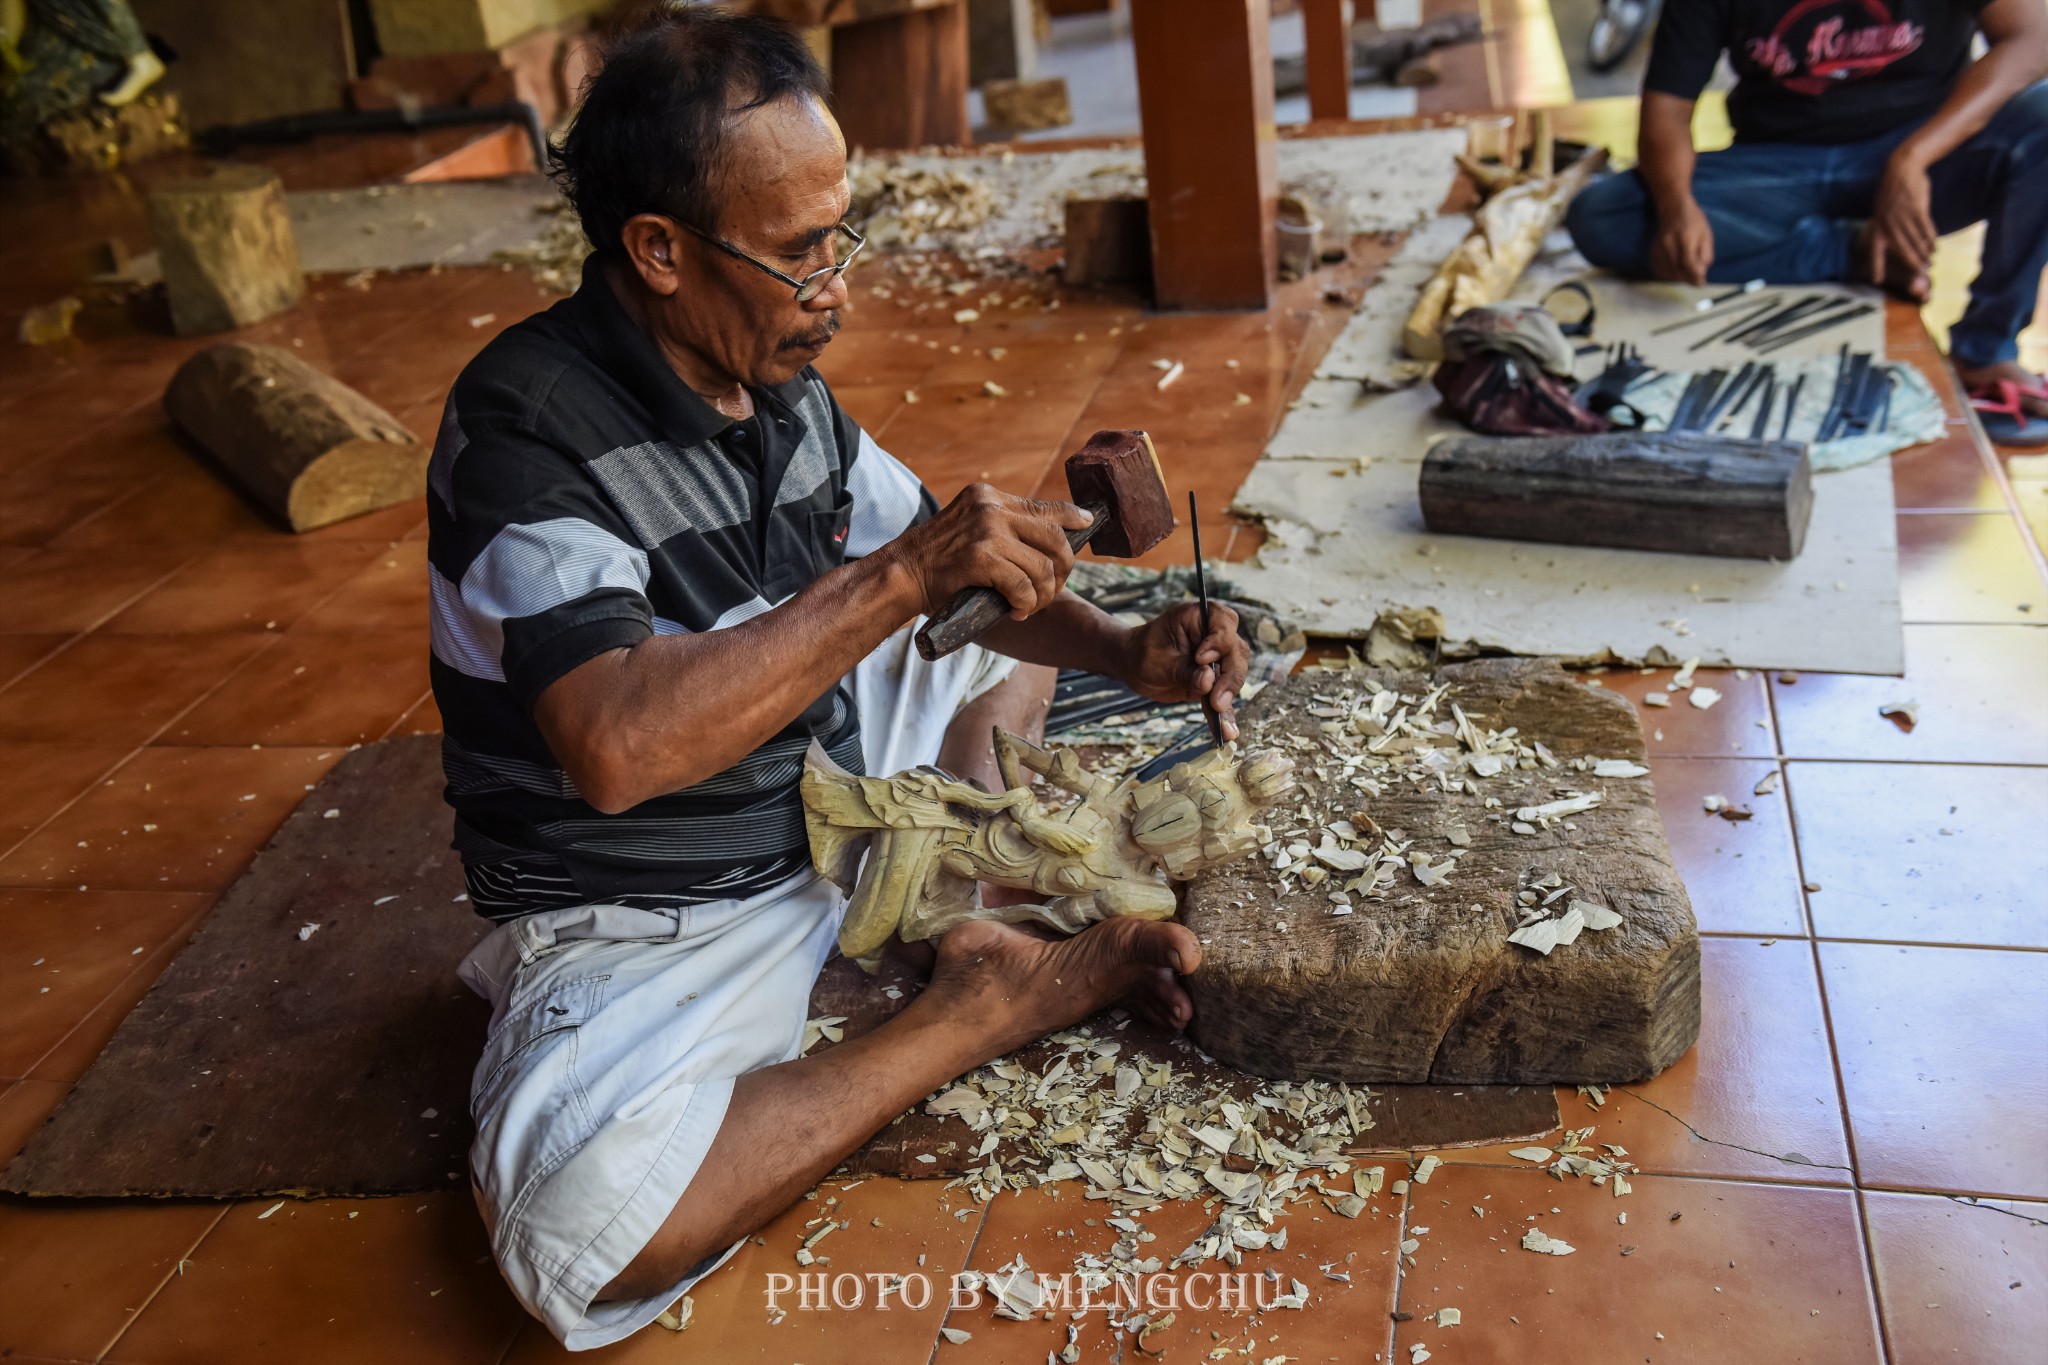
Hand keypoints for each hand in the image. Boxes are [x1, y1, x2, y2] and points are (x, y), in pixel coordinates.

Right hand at [888, 483, 1092, 619]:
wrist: (901, 574)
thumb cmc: (938, 561)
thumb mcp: (970, 530)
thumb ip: (1001, 529)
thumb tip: (1045, 547)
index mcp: (989, 497)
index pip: (1045, 505)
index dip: (1073, 517)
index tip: (1087, 525)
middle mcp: (991, 508)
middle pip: (1054, 537)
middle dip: (1063, 570)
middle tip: (1052, 590)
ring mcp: (987, 531)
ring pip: (1042, 566)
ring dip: (1044, 594)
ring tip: (1031, 607)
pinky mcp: (981, 557)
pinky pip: (1023, 586)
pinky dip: (1026, 604)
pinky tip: (1017, 612)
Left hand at [1121, 602, 1250, 742]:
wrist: (1134, 665)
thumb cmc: (1142, 653)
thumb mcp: (1157, 660)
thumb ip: (1182, 669)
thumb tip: (1208, 681)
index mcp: (1200, 616)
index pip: (1223, 624)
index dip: (1218, 642)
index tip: (1201, 658)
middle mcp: (1215, 634)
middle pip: (1236, 653)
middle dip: (1229, 679)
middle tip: (1217, 702)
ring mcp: (1219, 658)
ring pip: (1235, 675)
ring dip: (1229, 700)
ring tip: (1225, 728)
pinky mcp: (1216, 680)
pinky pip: (1223, 696)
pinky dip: (1224, 715)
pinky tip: (1226, 733)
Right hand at [1650, 196, 1713, 285]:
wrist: (1673, 208)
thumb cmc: (1693, 221)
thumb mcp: (1706, 235)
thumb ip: (1705, 255)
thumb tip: (1701, 273)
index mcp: (1685, 238)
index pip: (1688, 263)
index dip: (1695, 276)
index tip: (1702, 284)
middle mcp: (1669, 244)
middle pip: (1677, 270)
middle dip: (1688, 279)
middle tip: (1697, 281)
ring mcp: (1658, 248)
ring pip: (1668, 272)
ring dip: (1679, 278)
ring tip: (1688, 275)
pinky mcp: (1653, 252)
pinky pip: (1659, 270)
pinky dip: (1668, 275)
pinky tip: (1676, 272)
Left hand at [1869, 152, 1935, 281]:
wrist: (1901, 168)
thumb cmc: (1894, 191)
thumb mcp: (1883, 209)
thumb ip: (1888, 226)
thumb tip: (1897, 241)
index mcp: (1877, 226)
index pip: (1875, 251)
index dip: (1876, 267)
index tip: (1877, 281)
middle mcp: (1889, 225)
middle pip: (1902, 250)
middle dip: (1912, 263)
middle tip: (1921, 272)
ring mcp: (1903, 217)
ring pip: (1916, 240)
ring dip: (1924, 253)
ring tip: (1930, 261)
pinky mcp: (1916, 208)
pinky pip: (1925, 229)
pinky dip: (1931, 238)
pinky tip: (1935, 246)